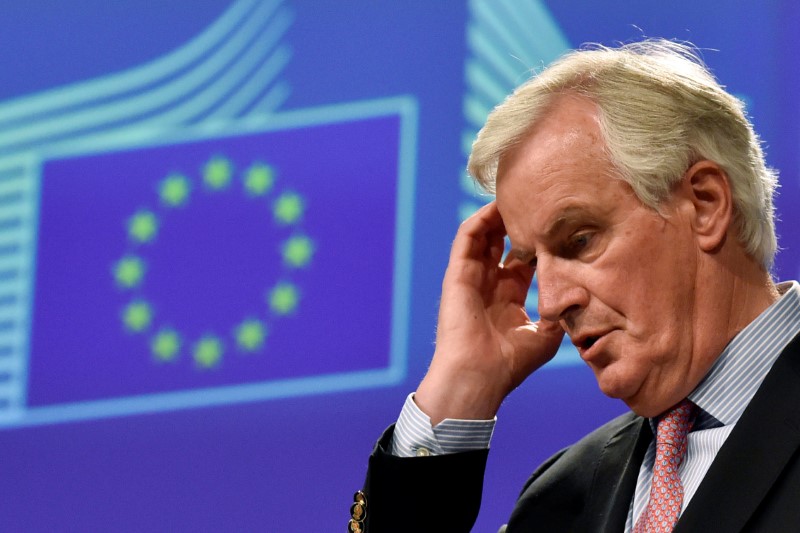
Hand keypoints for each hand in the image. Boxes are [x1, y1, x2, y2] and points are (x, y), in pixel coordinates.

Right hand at [415, 202, 564, 423]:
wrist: (478, 376)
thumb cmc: (509, 363)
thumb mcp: (545, 336)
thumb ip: (560, 313)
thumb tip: (580, 295)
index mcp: (508, 299)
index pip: (523, 261)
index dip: (538, 243)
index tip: (557, 226)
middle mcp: (489, 286)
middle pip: (501, 244)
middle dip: (517, 224)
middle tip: (536, 202)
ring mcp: (471, 278)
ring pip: (482, 236)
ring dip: (498, 216)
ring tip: (518, 195)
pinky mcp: (457, 274)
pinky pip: (466, 238)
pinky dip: (480, 220)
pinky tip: (497, 206)